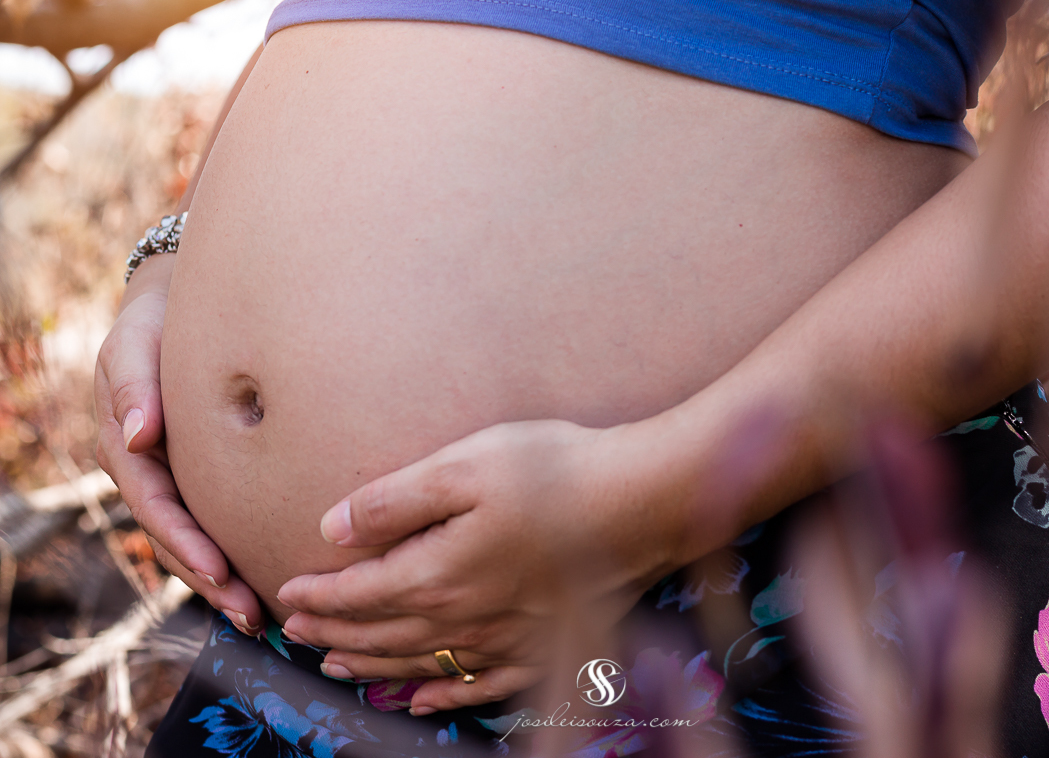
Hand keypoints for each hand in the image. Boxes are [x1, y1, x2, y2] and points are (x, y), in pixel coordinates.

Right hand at [94, 255, 262, 634]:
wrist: (177, 306)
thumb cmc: (157, 321)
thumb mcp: (134, 342)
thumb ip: (133, 383)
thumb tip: (139, 436)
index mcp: (126, 448)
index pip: (157, 506)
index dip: (187, 542)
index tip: (222, 571)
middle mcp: (147, 472)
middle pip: (177, 540)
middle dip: (212, 581)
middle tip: (252, 615)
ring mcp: (173, 478)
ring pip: (196, 542)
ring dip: (225, 582)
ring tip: (263, 618)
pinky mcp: (200, 476)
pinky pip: (217, 522)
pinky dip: (238, 555)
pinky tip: (268, 580)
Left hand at [276, 419, 686, 712]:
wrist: (645, 503)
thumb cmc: (557, 473)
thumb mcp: (465, 464)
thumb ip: (395, 501)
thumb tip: (331, 529)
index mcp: (437, 573)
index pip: (358, 594)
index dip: (318, 598)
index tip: (286, 597)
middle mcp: (463, 617)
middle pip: (382, 636)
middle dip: (333, 636)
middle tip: (295, 636)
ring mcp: (504, 638)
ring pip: (420, 665)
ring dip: (372, 668)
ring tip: (337, 668)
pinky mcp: (541, 645)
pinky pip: (478, 686)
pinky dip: (442, 696)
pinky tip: (422, 700)